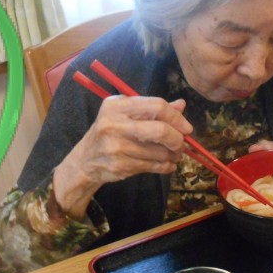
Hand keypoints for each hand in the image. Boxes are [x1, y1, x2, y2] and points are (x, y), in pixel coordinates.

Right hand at [53, 96, 192, 217]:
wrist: (85, 161)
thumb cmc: (111, 132)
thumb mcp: (127, 114)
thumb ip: (153, 109)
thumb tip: (181, 105)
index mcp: (117, 105)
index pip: (157, 106)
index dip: (177, 118)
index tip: (187, 128)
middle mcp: (114, 124)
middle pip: (160, 130)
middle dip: (177, 139)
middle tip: (182, 144)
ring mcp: (116, 147)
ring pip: (159, 152)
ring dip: (173, 155)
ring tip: (174, 154)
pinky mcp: (119, 166)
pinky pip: (153, 166)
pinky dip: (166, 166)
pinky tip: (167, 164)